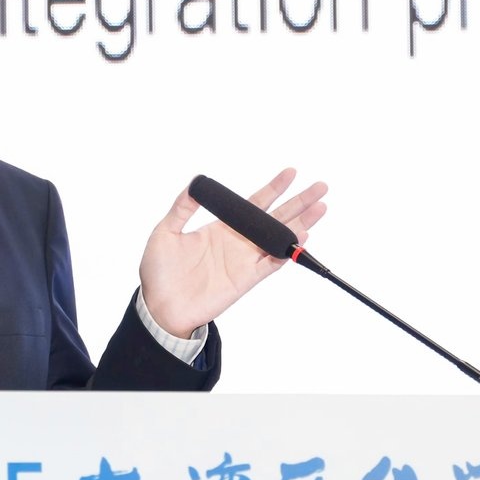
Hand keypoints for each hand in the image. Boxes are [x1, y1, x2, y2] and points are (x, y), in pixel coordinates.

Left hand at [138, 168, 327, 336]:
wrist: (158, 306)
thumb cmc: (158, 272)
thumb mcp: (165, 231)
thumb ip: (182, 208)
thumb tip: (194, 183)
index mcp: (221, 227)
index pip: (254, 203)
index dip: (273, 188)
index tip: (290, 173)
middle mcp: (238, 242)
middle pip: (275, 218)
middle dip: (298, 202)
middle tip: (320, 187)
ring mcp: (244, 261)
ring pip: (279, 238)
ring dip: (301, 224)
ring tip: (320, 208)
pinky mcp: (244, 280)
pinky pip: (270, 265)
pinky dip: (285, 252)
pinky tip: (300, 239)